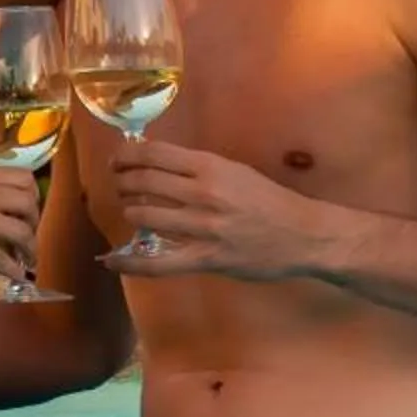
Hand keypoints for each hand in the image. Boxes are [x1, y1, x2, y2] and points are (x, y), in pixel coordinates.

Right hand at [0, 162, 40, 280]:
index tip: (28, 215)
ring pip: (24, 231)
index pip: (24, 178)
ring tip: (27, 261)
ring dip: (30, 249)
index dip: (32, 198)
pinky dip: (15, 271)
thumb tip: (3, 214)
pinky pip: (6, 259)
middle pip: (30, 202)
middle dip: (34, 222)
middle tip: (28, 238)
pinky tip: (16, 277)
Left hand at [102, 140, 337, 281]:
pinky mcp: (206, 258)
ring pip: (145, 216)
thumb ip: (199, 169)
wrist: (302, 234)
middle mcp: (202, 192)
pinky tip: (113, 261)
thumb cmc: (269, 200)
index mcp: (210, 166)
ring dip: (129, 211)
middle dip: (123, 182)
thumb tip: (159, 165)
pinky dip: (131, 263)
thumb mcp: (235, 171)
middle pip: (144, 182)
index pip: (154, 154)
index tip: (118, 160)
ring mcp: (203, 227)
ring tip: (129, 210)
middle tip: (119, 184)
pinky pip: (159, 263)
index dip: (127, 156)